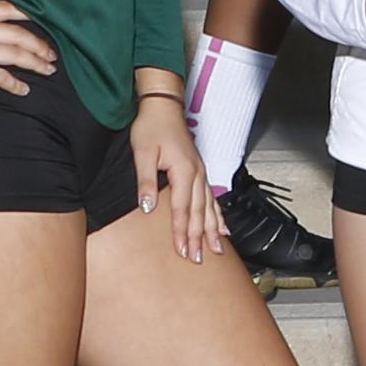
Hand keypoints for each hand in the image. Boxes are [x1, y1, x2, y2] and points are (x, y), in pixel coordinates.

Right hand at [0, 0, 56, 94]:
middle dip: (39, 44)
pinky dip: (15, 84)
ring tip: (47, 70)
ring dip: (35, 63)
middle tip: (51, 54)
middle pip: (18, 34)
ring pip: (15, 55)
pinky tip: (23, 90)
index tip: (43, 19)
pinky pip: (0, 77)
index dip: (28, 12)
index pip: (6, 8)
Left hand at [128, 90, 216, 258]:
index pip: (182, 209)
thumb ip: (146, 181)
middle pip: (198, 212)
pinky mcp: (200, 171)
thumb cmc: (151, 127)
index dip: (182, 231)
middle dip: (199, 237)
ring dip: (211, 230)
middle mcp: (197, 174)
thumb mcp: (143, 153)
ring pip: (209, 208)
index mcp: (184, 170)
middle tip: (199, 258)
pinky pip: (212, 198)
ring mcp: (201, 173)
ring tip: (216, 250)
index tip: (182, 250)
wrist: (162, 107)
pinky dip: (218, 215)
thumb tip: (148, 208)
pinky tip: (222, 229)